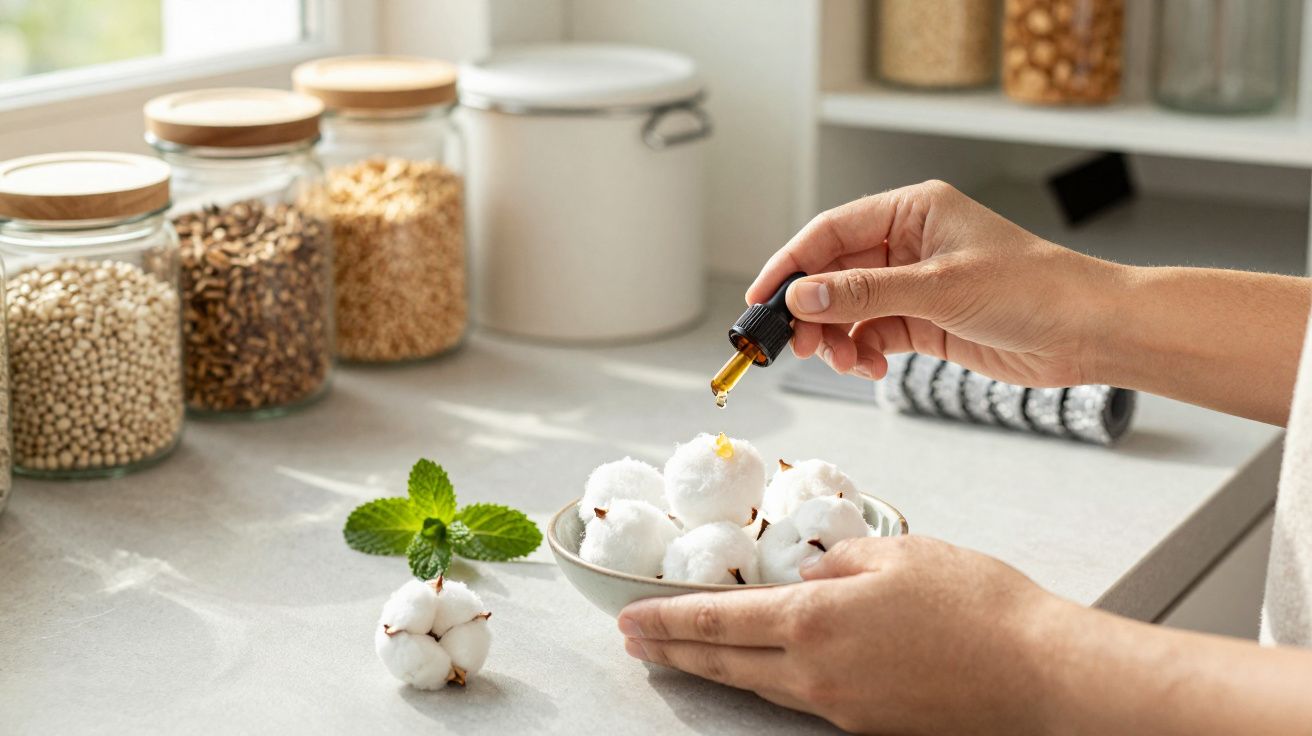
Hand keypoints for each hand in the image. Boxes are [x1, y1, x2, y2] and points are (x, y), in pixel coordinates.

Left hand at [617, 536, 1064, 734]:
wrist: (1041, 677)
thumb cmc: (980, 607)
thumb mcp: (900, 554)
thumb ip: (839, 561)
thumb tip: (810, 575)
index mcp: (815, 622)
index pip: (718, 621)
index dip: (667, 620)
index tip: (629, 618)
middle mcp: (816, 674)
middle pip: (724, 663)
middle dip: (672, 650)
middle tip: (634, 642)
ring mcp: (841, 709)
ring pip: (759, 686)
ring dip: (715, 669)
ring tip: (685, 655)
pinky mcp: (868, 728)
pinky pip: (801, 701)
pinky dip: (768, 682)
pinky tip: (765, 670)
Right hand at [747, 180, 1123, 387]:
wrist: (1089, 332)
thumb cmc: (1034, 288)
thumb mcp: (939, 287)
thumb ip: (864, 293)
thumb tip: (801, 297)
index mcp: (912, 210)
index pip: (831, 231)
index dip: (791, 264)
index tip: (762, 299)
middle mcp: (909, 242)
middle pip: (834, 273)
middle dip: (812, 310)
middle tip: (794, 344)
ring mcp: (915, 283)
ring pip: (849, 309)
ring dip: (837, 338)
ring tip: (843, 362)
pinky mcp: (926, 320)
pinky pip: (873, 334)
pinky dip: (863, 352)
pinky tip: (872, 367)